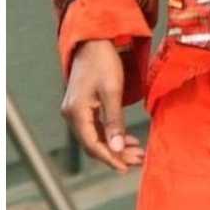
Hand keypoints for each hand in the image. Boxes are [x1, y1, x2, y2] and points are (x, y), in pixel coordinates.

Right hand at [60, 40, 142, 172]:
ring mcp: (76, 111)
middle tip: (138, 160)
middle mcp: (72, 114)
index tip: (126, 168)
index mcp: (76, 112)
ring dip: (115, 146)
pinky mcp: (83, 106)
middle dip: (116, 154)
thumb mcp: (112, 92)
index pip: (92, 144)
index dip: (109, 158)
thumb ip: (114, 122)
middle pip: (93, 144)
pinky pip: (96, 128)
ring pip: (95, 137)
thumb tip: (116, 148)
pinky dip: (111, 136)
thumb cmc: (102, 62)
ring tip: (137, 152)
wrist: (93, 41)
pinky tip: (127, 139)